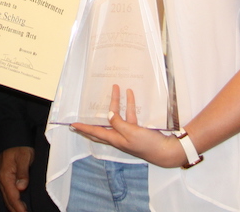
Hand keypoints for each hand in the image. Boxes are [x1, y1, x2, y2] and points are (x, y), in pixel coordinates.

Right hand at [0, 146, 33, 211]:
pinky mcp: (4, 178)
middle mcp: (1, 180)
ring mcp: (2, 179)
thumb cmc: (20, 147)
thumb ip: (23, 173)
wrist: (13, 139)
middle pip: (7, 200)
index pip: (12, 196)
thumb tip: (21, 187)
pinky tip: (19, 204)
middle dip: (15, 210)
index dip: (18, 207)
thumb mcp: (24, 158)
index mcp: (5, 176)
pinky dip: (13, 201)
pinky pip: (7, 193)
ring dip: (14, 207)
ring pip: (7, 198)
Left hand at [70, 86, 185, 168]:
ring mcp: (129, 133)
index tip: (72, 125)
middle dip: (93, 119)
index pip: (95, 132)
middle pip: (102, 126)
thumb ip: (118, 123)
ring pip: (118, 116)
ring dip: (117, 103)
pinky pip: (131, 115)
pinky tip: (130, 94)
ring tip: (115, 89)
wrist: (167, 151)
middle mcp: (119, 137)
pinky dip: (130, 105)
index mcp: (115, 139)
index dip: (84, 128)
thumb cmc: (147, 144)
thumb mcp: (130, 133)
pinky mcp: (138, 129)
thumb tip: (108, 116)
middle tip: (81, 116)